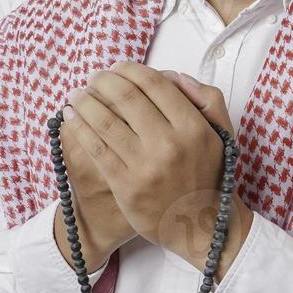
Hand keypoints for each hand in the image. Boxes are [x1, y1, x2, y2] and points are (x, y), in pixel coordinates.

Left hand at [64, 61, 252, 278]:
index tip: (117, 67)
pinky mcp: (125, 186)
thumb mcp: (221, 133)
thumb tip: (174, 76)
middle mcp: (168, 144)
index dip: (130, 69)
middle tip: (94, 78)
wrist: (199, 224)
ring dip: (85, 101)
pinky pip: (96, 148)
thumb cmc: (207, 175)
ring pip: (105, 121)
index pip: (154, 84)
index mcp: (192, 127)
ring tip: (76, 95)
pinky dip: (79, 127)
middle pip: (125, 96)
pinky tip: (71, 117)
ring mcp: (144, 166)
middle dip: (103, 81)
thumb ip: (206, 99)